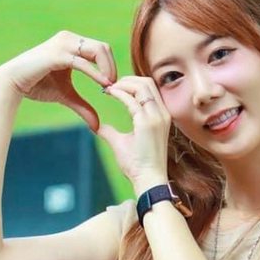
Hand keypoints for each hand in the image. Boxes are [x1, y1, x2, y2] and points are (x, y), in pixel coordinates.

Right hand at [0, 30, 117, 131]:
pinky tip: (104, 86)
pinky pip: (82, 62)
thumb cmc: (38, 85)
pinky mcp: (57, 54)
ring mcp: (62, 44)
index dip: (111, 67)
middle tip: (114, 87)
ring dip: (108, 69)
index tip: (112, 86)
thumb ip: (83, 107)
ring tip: (110, 87)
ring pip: (97, 50)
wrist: (13, 82)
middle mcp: (68, 39)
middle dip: (113, 68)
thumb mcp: (66, 96)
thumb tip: (97, 126)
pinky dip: (96, 74)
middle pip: (103, 47)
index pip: (102, 49)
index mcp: (72, 44)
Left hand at [97, 76, 170, 192]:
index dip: (131, 84)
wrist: (148, 180)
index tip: (114, 88)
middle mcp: (162, 114)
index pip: (149, 89)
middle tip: (109, 84)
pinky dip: (119, 93)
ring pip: (142, 86)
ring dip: (124, 83)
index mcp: (160, 117)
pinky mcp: (147, 123)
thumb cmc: (138, 166)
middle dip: (127, 79)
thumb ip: (110, 132)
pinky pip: (132, 100)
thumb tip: (97, 127)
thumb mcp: (122, 143)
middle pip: (148, 82)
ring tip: (108, 88)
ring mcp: (157, 117)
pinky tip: (108, 93)